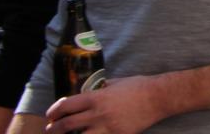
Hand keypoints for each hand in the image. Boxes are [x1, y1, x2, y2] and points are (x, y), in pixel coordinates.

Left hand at [45, 76, 166, 133]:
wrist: (159, 97)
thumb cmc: (139, 86)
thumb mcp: (117, 82)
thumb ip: (101, 88)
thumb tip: (89, 91)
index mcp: (97, 98)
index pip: (67, 106)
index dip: (54, 111)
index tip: (51, 115)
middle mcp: (98, 114)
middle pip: (67, 125)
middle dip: (54, 129)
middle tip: (50, 130)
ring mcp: (107, 128)